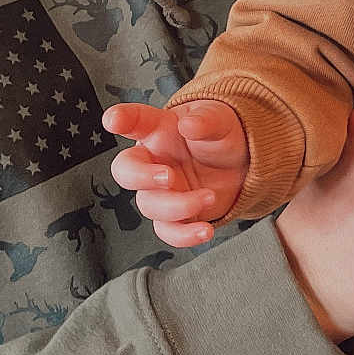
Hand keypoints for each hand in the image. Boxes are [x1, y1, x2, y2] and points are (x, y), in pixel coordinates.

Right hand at [104, 99, 248, 249]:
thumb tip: (189, 125)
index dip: (121, 119)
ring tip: (209, 196)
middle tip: (168, 177)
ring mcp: (161, 191)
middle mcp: (152, 161)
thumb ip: (206, 121)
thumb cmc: (220, 137)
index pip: (135, 121)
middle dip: (141, 177)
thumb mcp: (220, 120)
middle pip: (125, 171)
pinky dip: (184, 235)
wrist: (240, 165)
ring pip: (149, 206)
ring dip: (178, 206)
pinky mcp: (176, 215)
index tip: (113, 121)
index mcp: (158, 130)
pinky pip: (168, 231)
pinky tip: (204, 230)